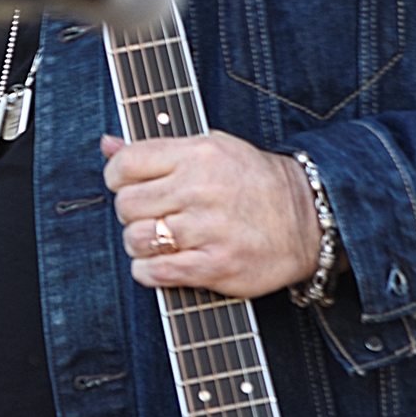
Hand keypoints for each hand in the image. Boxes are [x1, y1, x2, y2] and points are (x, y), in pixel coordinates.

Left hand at [101, 131, 320, 296]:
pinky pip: (159, 272)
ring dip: (139, 245)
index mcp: (197, 153)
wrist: (308, 219)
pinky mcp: (217, 265)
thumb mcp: (211, 147)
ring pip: (137, 239)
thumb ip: (157, 147)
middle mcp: (200, 188)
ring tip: (156, 241)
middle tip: (146, 215)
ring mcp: (209, 229)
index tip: (125, 184)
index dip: (116, 176)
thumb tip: (107, 144)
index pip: (126, 163)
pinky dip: (149, 272)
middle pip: (127, 204)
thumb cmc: (253, 181)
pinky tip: (160, 265)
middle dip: (129, 213)